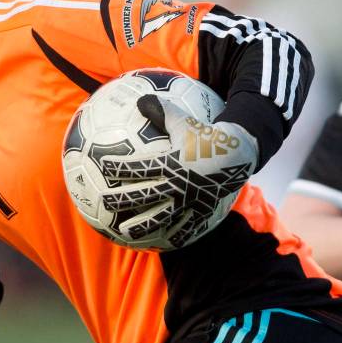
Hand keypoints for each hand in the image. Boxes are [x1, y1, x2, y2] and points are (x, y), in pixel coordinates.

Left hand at [98, 94, 257, 246]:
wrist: (241, 154)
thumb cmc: (209, 136)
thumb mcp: (186, 122)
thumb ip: (162, 112)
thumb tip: (141, 99)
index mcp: (171, 163)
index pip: (138, 167)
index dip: (118, 167)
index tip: (101, 166)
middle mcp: (177, 185)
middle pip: (143, 196)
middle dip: (120, 200)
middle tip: (101, 204)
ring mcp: (190, 201)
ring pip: (161, 218)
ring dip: (141, 227)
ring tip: (124, 234)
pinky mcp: (202, 212)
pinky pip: (185, 228)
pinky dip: (173, 236)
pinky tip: (162, 243)